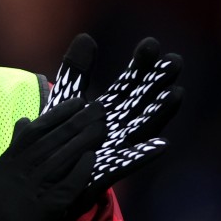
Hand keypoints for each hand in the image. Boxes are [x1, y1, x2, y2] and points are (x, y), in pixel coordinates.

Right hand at [0, 97, 106, 220]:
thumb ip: (14, 148)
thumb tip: (26, 119)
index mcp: (7, 163)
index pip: (34, 131)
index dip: (58, 115)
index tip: (77, 103)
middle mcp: (18, 173)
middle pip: (52, 141)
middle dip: (77, 122)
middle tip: (98, 109)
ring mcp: (31, 190)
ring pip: (61, 159)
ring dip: (84, 141)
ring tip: (101, 127)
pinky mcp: (45, 209)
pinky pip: (66, 185)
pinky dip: (80, 170)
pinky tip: (93, 158)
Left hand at [43, 32, 182, 212]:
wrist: (44, 183)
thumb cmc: (60, 142)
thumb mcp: (65, 103)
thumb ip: (76, 73)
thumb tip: (87, 37)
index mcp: (108, 112)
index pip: (127, 84)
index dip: (139, 66)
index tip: (152, 44)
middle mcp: (117, 130)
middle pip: (140, 102)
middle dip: (157, 83)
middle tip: (174, 60)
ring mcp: (114, 151)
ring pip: (140, 129)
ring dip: (160, 113)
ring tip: (176, 93)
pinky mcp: (104, 174)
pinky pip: (126, 164)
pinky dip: (143, 154)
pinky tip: (162, 144)